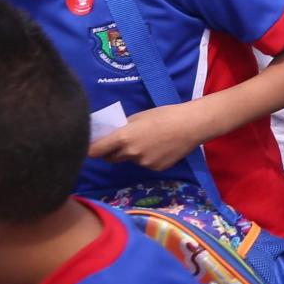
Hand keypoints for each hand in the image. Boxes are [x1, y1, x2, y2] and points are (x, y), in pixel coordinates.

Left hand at [89, 102, 207, 170]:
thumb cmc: (164, 115)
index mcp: (123, 138)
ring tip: (149, 142)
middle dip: (111, 152)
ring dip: (132, 155)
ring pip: (130, 161)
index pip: (95, 151)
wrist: (192, 125)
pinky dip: (148, 158)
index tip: (92, 146)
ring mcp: (144, 163)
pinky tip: (160, 148)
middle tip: (119, 143)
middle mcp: (131, 154)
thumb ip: (122, 128)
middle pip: (110, 159)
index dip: (91, 149)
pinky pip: (145, 164)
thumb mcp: (138, 117)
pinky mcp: (156, 169)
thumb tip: (110, 135)